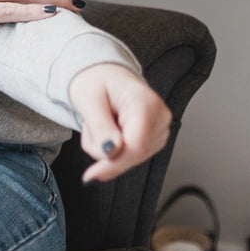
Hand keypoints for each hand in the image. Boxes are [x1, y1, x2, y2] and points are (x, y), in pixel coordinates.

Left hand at [68, 63, 171, 182]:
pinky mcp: (155, 141)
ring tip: (102, 122)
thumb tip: (112, 153)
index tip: (91, 175)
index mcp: (146, 103)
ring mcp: (160, 131)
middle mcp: (160, 118)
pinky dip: (113, 149)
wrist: (105, 74)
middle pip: (132, 156)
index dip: (113, 163)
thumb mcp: (88, 99)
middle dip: (104, 150)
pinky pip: (130, 158)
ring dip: (106, 149)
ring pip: (129, 160)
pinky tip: (111, 129)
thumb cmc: (96, 81)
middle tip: (90, 124)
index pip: (135, 145)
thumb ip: (101, 126)